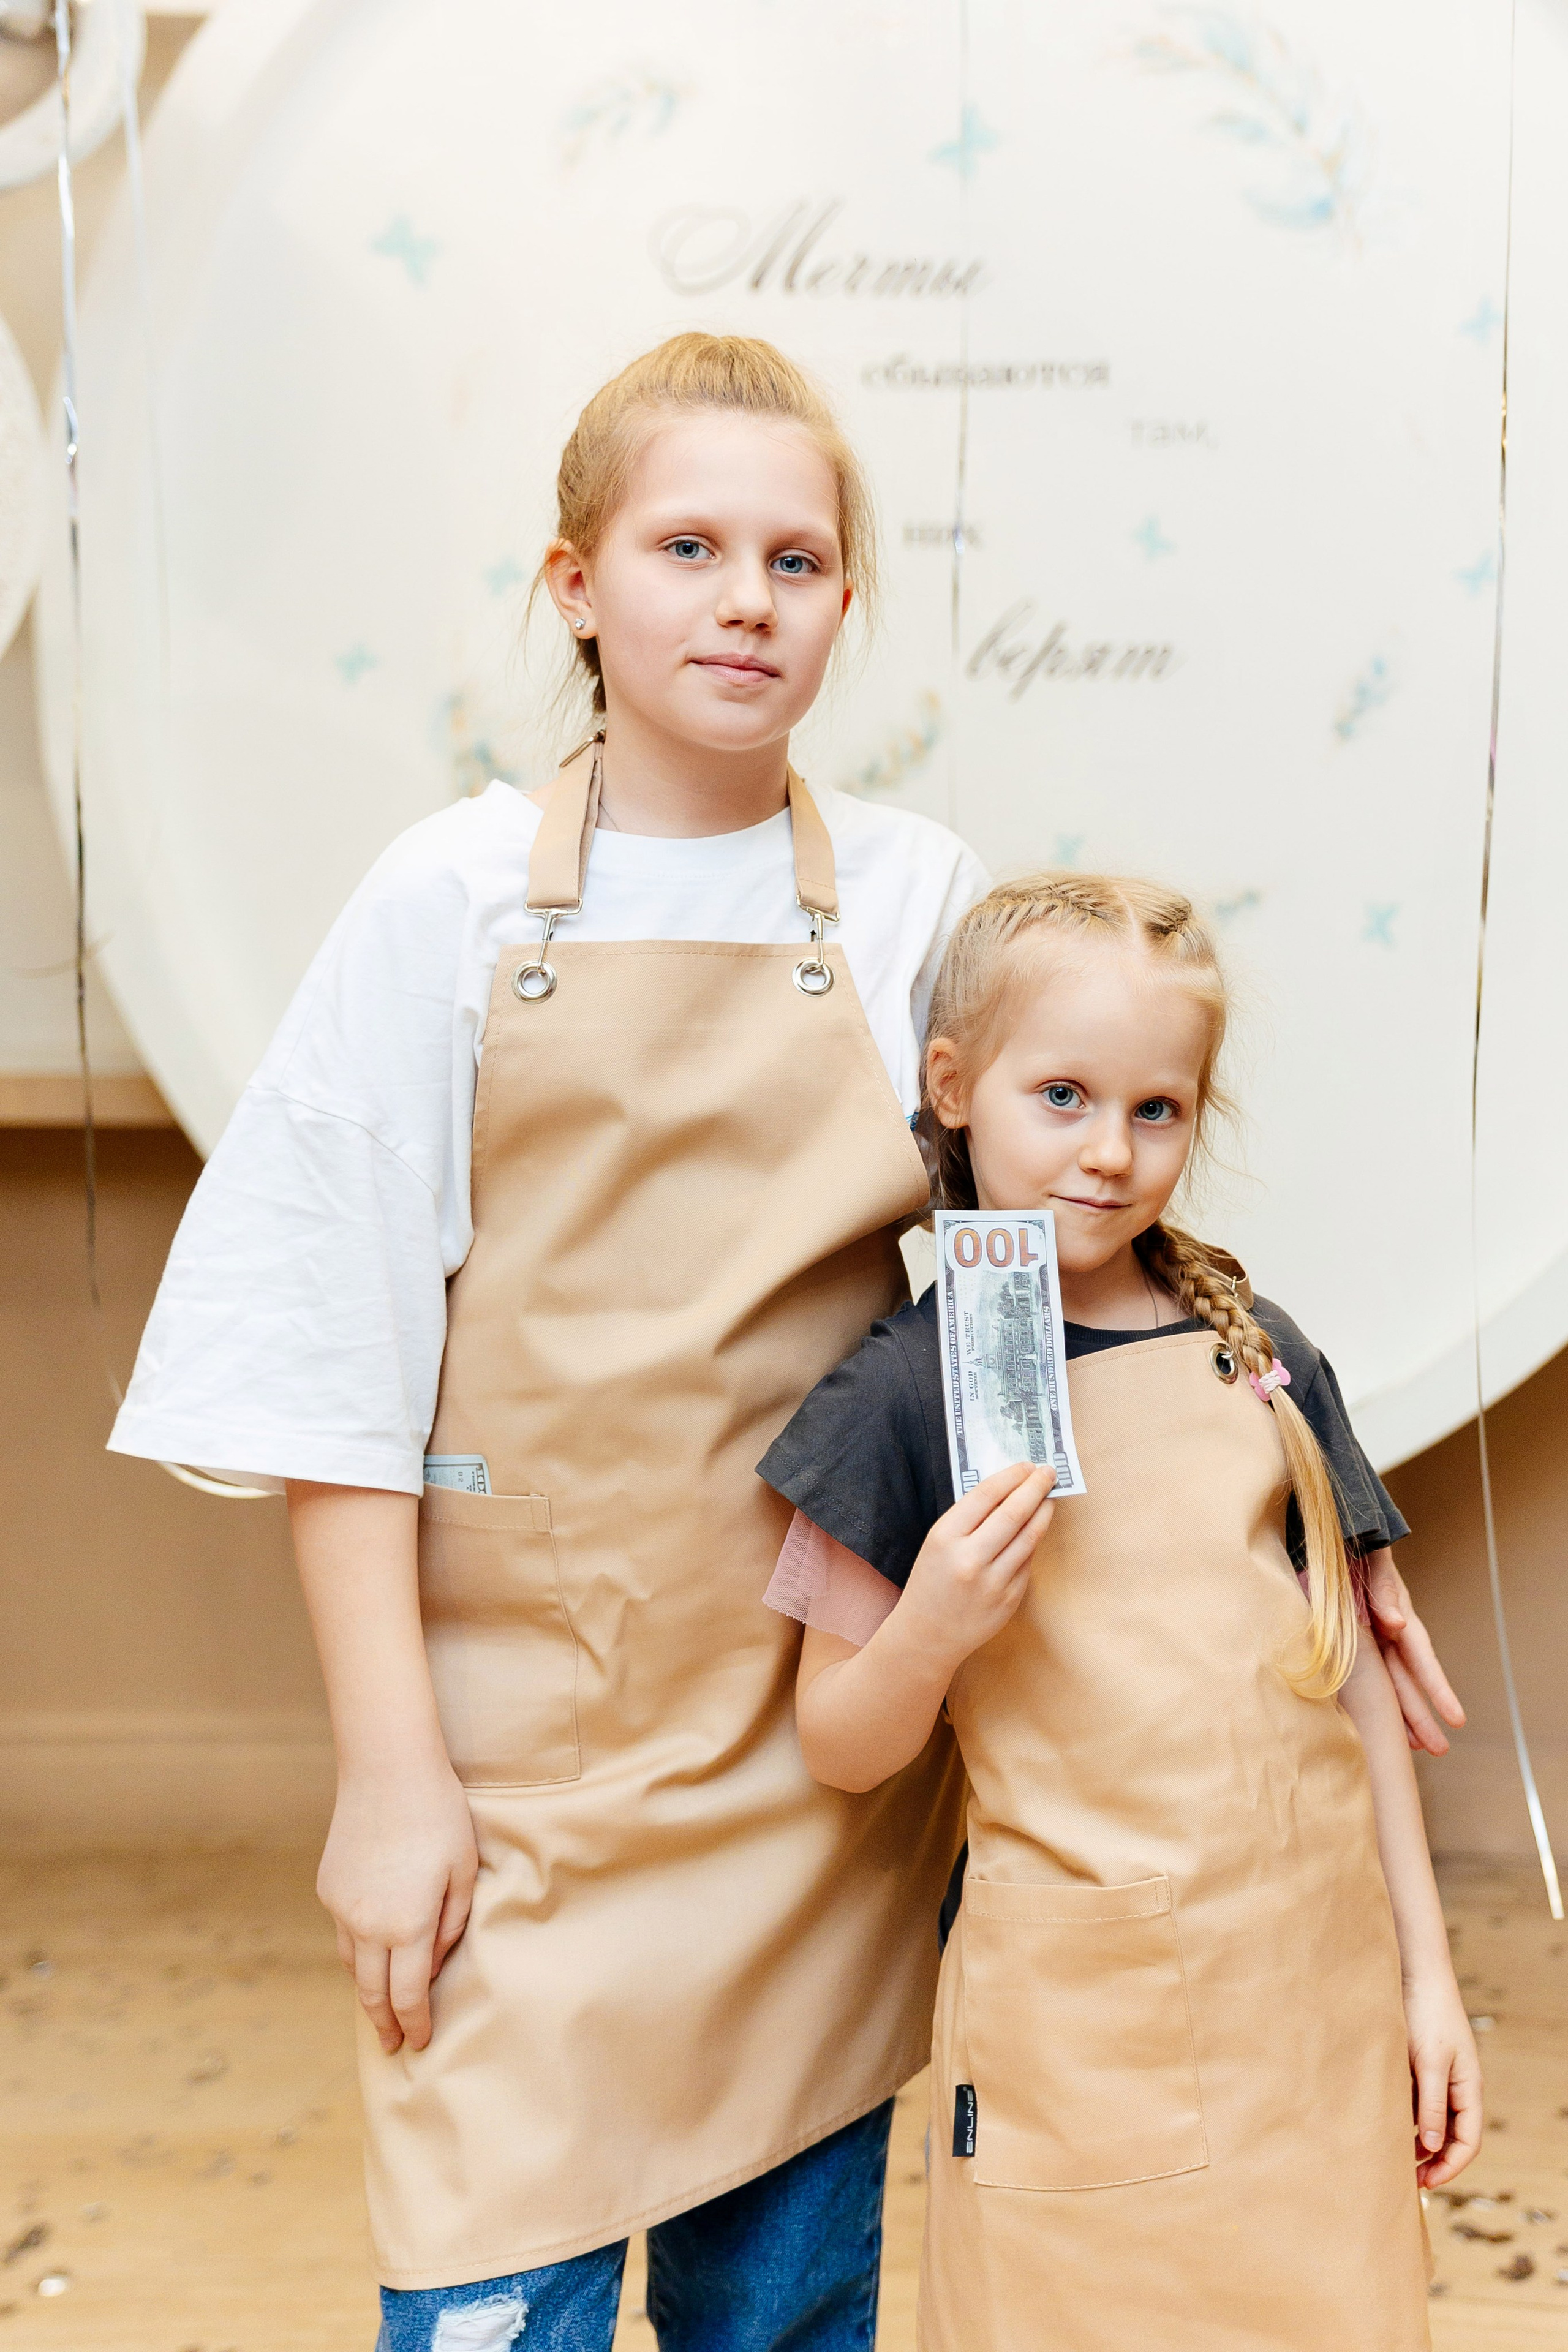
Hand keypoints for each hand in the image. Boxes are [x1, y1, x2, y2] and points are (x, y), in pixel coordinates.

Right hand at [317, 1765, 478, 2055]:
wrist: (386, 1768)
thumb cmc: (438, 1815)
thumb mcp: (463, 1871)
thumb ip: (452, 1926)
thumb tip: (432, 1964)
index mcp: (407, 1926)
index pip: (408, 1997)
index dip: (415, 2025)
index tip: (420, 2044)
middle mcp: (367, 1925)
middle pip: (372, 1992)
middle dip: (384, 2024)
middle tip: (393, 2046)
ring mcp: (341, 1906)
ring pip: (351, 1965)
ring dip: (366, 1990)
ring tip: (380, 2008)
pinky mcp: (328, 1887)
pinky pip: (342, 1932)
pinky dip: (355, 1952)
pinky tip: (369, 1955)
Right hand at [899, 1462, 1056, 1673]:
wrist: (927, 1635)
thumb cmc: (931, 1582)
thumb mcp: (937, 1543)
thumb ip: (968, 1519)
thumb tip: (1009, 1489)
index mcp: (945, 1538)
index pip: (986, 1495)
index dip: (1011, 1476)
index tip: (1026, 1465)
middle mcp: (969, 1559)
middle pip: (1013, 1513)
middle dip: (1035, 1488)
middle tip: (1048, 1472)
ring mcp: (992, 1582)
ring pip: (1029, 1537)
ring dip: (1043, 1512)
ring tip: (1049, 1498)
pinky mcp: (1010, 1600)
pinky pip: (1027, 1562)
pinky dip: (1033, 1542)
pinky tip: (1035, 1529)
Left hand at [1363, 1548, 1465, 1755]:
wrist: (1339, 1539)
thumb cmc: (1360, 1550)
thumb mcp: (1375, 1565)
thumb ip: (1385, 1593)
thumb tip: (1396, 1624)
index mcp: (1398, 1619)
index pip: (1421, 1660)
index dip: (1437, 1689)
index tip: (1456, 1718)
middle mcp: (1389, 1635)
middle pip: (1408, 1680)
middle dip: (1422, 1715)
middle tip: (1439, 1750)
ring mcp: (1372, 1640)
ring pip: (1389, 1683)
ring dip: (1402, 1714)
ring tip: (1415, 1748)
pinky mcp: (1351, 1642)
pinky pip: (1362, 1676)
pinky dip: (1372, 1699)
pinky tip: (1376, 1722)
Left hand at [1403, 1970, 1483, 2188]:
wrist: (1415, 1973)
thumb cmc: (1426, 2014)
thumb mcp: (1430, 2062)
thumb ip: (1432, 2104)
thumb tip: (1432, 2146)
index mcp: (1468, 2088)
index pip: (1467, 2142)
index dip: (1449, 2167)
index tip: (1425, 2183)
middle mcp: (1457, 2087)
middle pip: (1452, 2136)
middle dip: (1433, 2160)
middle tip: (1406, 2179)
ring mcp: (1440, 2077)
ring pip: (1434, 2121)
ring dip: (1418, 2141)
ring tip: (1392, 2156)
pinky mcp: (1421, 2066)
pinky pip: (1419, 2102)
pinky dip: (1407, 2118)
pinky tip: (1387, 2124)